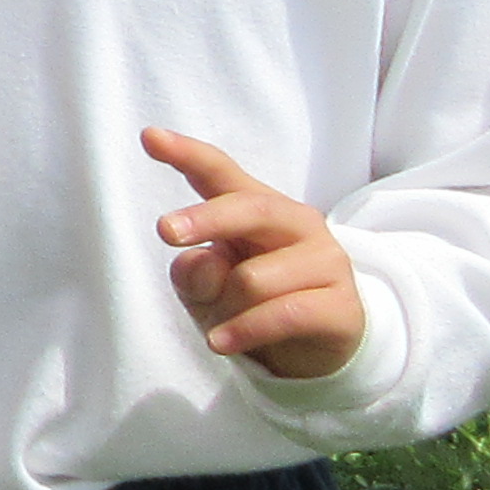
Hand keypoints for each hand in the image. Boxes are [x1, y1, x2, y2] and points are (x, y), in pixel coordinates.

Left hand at [144, 130, 370, 381]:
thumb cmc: (251, 306)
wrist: (316, 352)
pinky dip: (244, 330)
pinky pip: (282, 314)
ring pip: (255, 278)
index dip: (187, 154)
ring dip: (227, 308)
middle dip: (206, 218)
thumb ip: (195, 274)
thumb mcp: (209, 291)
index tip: (150, 136)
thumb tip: (196, 261)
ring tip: (224, 325)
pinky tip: (220, 342)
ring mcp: (325, 261)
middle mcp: (297, 224)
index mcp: (258, 209)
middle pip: (249, 207)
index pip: (222, 173)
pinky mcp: (340, 304)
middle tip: (165, 230)